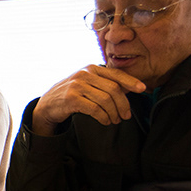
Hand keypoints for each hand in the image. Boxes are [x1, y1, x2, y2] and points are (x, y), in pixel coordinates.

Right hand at [31, 65, 145, 135]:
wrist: (48, 104)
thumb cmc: (72, 94)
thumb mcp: (87, 84)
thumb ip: (104, 83)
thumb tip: (130, 88)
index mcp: (91, 69)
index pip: (116, 74)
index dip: (131, 82)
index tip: (143, 89)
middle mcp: (85, 74)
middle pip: (113, 89)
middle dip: (123, 104)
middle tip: (126, 116)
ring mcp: (77, 85)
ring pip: (106, 100)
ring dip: (114, 113)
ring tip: (115, 120)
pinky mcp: (72, 99)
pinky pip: (95, 109)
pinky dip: (104, 117)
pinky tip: (106, 121)